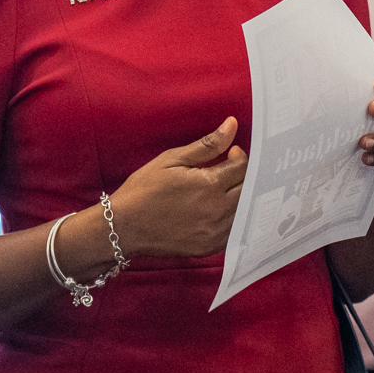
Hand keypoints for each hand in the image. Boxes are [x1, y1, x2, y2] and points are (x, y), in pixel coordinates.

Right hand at [107, 118, 247, 259]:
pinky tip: (218, 209)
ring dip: (241, 197)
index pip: (243, 168)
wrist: (124, 226)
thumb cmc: (144, 190)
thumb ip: (207, 145)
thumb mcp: (172, 160)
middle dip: (244, 176)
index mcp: (210, 185)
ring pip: (245, 211)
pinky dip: (233, 218)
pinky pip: (234, 231)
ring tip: (224, 189)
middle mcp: (217, 210)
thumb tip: (232, 125)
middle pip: (249, 189)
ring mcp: (215, 232)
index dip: (239, 157)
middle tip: (229, 170)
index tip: (230, 153)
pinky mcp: (209, 247)